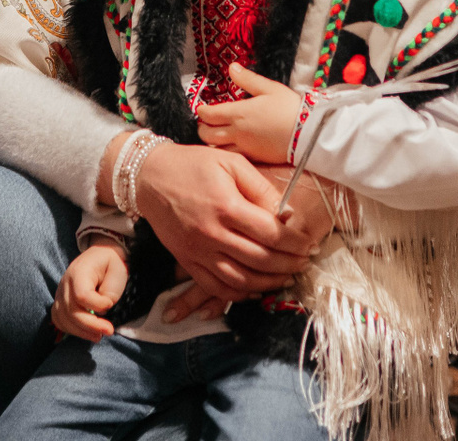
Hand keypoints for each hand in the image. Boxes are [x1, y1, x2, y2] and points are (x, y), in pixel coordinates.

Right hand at [52, 241, 128, 341]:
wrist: (100, 255)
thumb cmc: (111, 264)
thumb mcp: (117, 272)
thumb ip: (109, 293)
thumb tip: (101, 312)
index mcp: (79, 272)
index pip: (81, 295)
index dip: (97, 305)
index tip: (110, 305)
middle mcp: (65, 283)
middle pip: (71, 311)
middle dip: (90, 326)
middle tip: (109, 331)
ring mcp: (60, 293)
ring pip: (63, 318)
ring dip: (81, 331)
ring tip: (98, 336)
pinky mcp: (60, 302)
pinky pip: (59, 320)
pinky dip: (70, 330)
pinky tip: (85, 332)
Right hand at [132, 143, 316, 305]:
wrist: (149, 176)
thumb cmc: (194, 164)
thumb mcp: (231, 163)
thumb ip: (261, 189)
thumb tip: (289, 214)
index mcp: (227, 206)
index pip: (271, 234)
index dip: (295, 243)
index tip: (308, 244)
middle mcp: (212, 233)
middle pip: (260, 260)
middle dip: (288, 265)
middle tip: (304, 263)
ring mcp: (198, 251)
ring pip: (240, 280)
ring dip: (268, 283)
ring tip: (286, 278)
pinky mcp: (187, 261)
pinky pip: (215, 287)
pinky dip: (238, 294)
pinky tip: (255, 290)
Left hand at [196, 63, 302, 164]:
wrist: (309, 134)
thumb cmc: (290, 108)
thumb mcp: (270, 88)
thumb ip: (248, 79)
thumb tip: (232, 68)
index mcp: (239, 113)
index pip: (209, 114)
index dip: (201, 111)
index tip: (201, 108)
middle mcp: (237, 133)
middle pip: (207, 135)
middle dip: (202, 128)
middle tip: (205, 123)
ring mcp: (245, 148)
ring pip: (217, 150)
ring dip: (212, 143)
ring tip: (215, 136)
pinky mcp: (254, 159)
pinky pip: (233, 157)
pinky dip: (226, 152)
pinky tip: (231, 147)